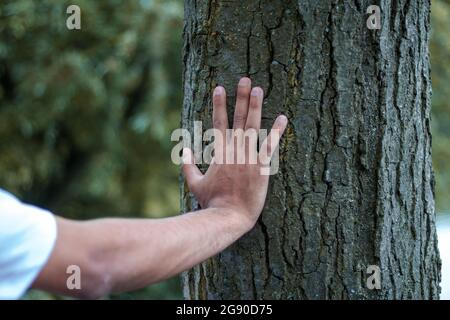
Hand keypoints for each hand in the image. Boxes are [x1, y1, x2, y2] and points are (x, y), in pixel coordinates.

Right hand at [182, 77, 287, 229]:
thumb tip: (184, 149)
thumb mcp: (194, 183)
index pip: (218, 122)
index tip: (219, 88)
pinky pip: (270, 146)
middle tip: (245, 79)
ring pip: (253, 126)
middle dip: (240, 97)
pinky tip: (283, 117)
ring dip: (256, 106)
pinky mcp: (262, 167)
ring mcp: (249, 157)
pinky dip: (277, 131)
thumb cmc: (211, 201)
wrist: (228, 216)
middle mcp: (234, 150)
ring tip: (259, 89)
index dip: (219, 104)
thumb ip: (187, 165)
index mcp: (219, 152)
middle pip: (238, 118)